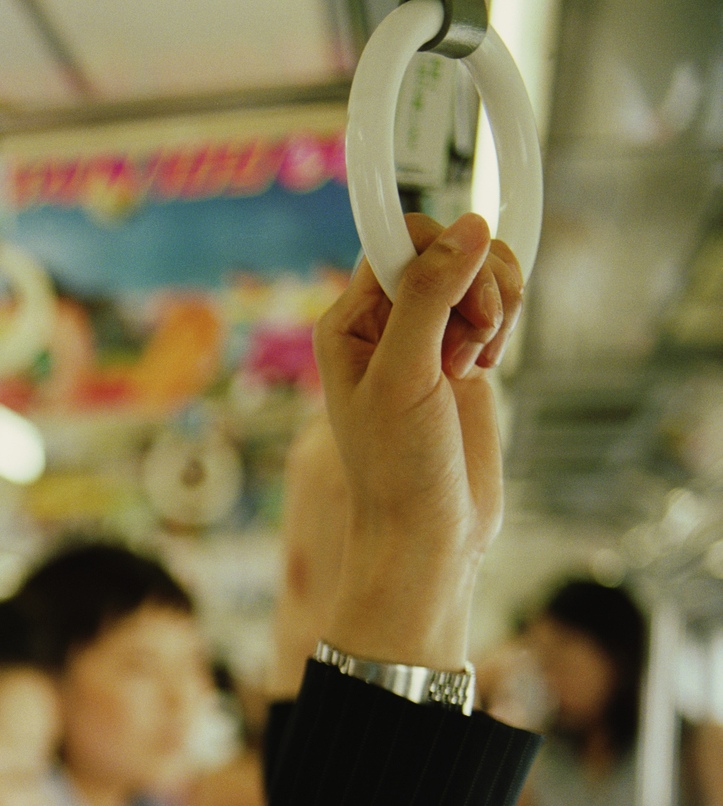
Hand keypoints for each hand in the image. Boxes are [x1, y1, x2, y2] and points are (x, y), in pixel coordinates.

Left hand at [316, 213, 524, 671]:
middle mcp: (384, 321)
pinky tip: (487, 366)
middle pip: (447, 246)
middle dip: (473, 283)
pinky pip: (497, 300)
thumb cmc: (398, 466)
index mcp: (348, 321)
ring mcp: (429, 334)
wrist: (430, 529)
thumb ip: (429, 295)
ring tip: (475, 361)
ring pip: (480, 268)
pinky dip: (505, 321)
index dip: (436, 249)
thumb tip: (467, 226)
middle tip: (464, 343)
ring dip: (495, 304)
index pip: (397, 240)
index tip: (462, 267)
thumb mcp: (405, 374)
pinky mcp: (466, 350)